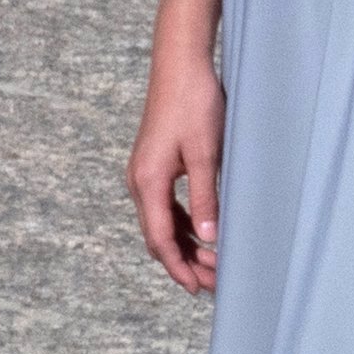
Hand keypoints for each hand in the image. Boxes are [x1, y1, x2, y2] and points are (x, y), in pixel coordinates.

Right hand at [127, 44, 225, 292]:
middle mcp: (139, 181)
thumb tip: (209, 239)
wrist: (180, 64)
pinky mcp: (155, 165)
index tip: (198, 289)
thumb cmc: (194, 103)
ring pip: (163, 223)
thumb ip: (206, 198)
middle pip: (159, 236)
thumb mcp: (206, 154)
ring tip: (212, 264)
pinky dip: (184, 224)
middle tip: (214, 283)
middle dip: (185, 262)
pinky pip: (166, 206)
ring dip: (186, 245)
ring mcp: (145, 173)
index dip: (179, 268)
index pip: (161, 239)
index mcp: (148, 181)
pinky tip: (203, 233)